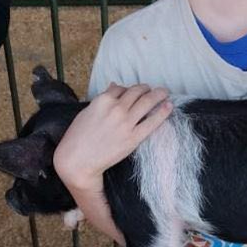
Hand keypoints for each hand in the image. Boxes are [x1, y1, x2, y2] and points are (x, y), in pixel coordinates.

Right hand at [53, 83, 172, 190]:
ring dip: (158, 94)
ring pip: (147, 102)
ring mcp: (126, 122)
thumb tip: (114, 86)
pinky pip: (152, 122)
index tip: (134, 92)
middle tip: (153, 89)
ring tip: (164, 93)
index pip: (121, 88)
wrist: (77, 161)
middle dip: (146, 88)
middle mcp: (116, 108)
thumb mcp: (87, 112)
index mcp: (103, 100)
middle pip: (136, 92)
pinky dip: (163, 112)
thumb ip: (102, 99)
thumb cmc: (77, 137)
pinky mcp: (133, 137)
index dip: (129, 89)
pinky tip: (169, 106)